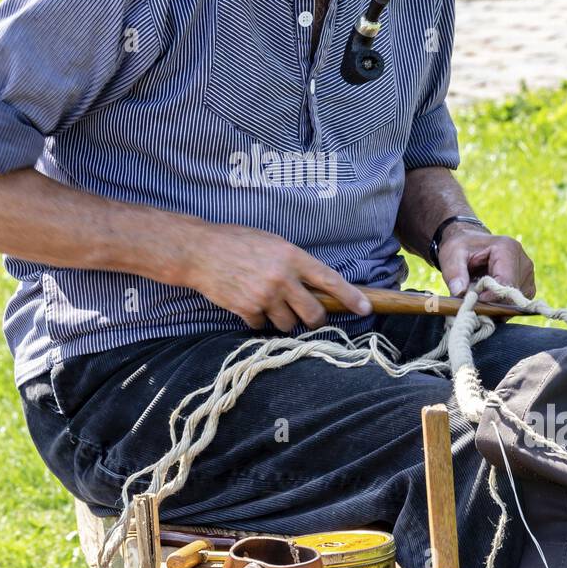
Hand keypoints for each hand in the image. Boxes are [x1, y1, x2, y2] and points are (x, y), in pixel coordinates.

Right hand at [184, 223, 372, 332]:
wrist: (200, 251)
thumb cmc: (237, 242)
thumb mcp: (273, 242)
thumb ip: (294, 262)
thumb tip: (315, 285)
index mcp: (292, 256)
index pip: (330, 280)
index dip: (350, 297)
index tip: (366, 308)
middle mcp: (282, 278)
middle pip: (314, 313)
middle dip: (314, 320)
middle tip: (311, 318)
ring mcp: (265, 296)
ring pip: (288, 324)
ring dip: (283, 319)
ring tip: (268, 302)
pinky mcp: (247, 310)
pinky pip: (262, 326)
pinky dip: (258, 319)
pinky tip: (247, 303)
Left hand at [438, 227, 535, 304]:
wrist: (470, 244)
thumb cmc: (462, 248)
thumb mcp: (452, 256)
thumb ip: (455, 273)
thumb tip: (459, 292)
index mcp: (508, 249)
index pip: (506, 283)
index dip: (490, 298)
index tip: (474, 301)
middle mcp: (523, 262)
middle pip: (513, 295)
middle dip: (492, 303)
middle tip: (473, 302)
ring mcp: (527, 275)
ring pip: (516, 302)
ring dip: (497, 305)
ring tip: (479, 296)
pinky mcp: (527, 285)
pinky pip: (517, 303)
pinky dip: (501, 305)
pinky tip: (488, 297)